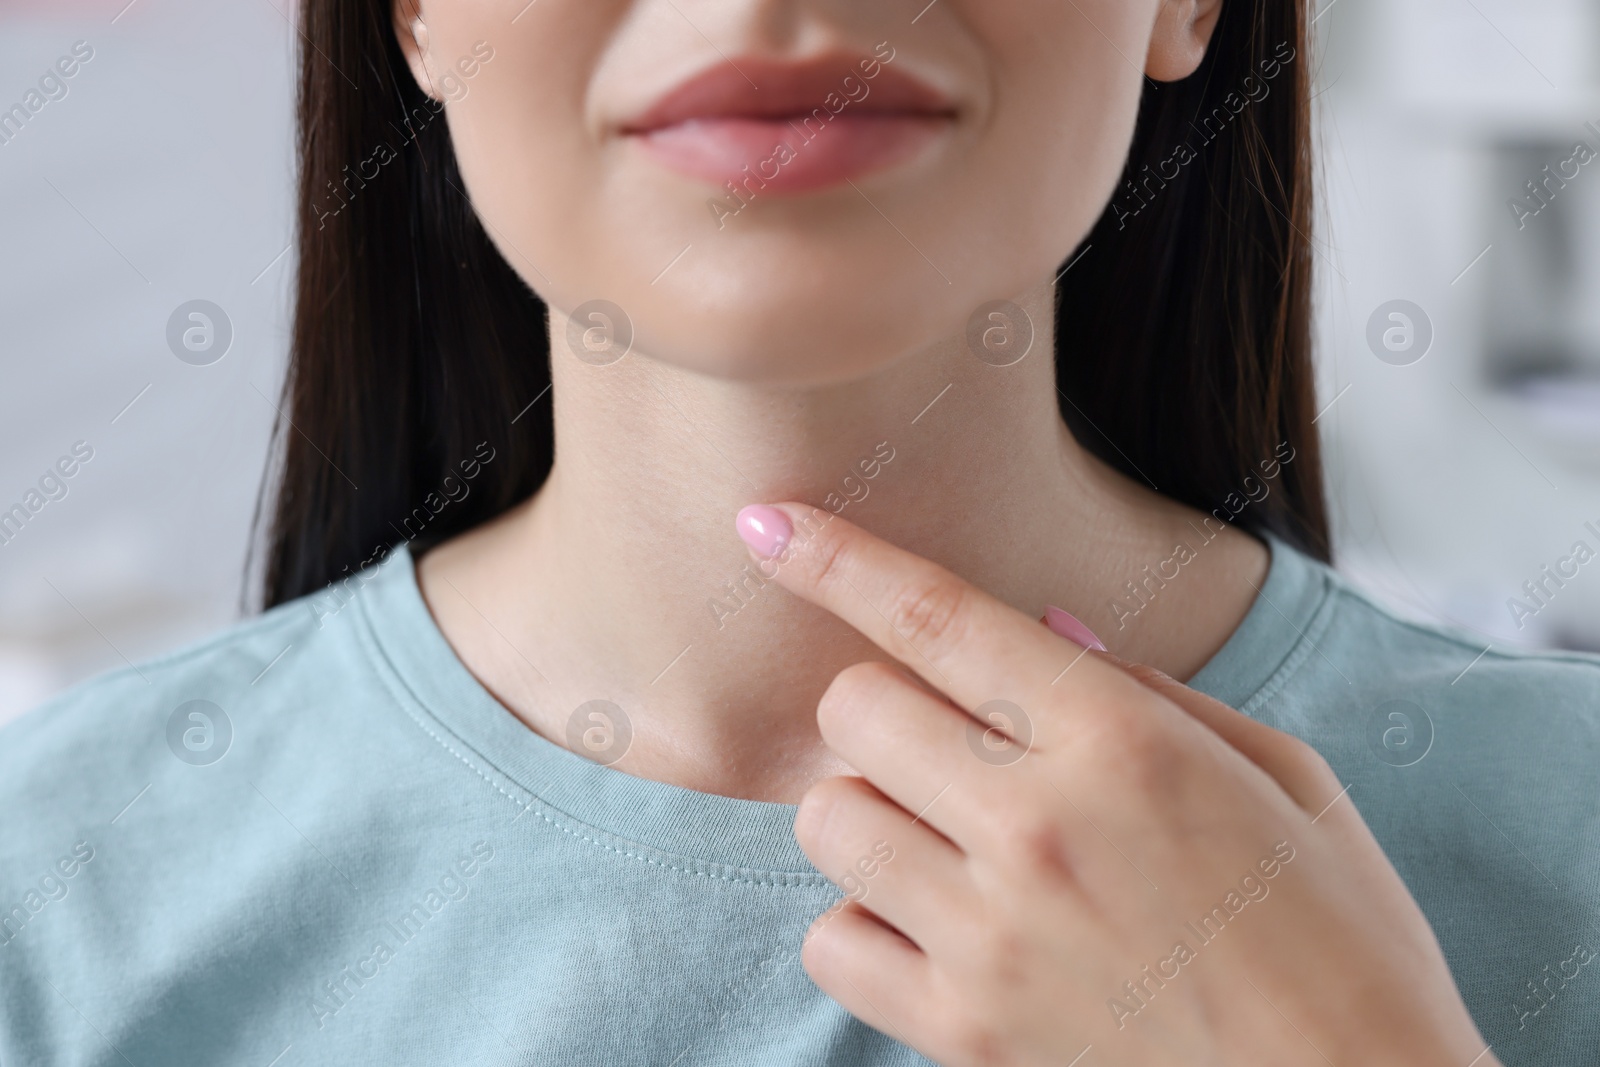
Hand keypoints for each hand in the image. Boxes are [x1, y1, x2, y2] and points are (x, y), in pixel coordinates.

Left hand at [735, 502, 1496, 1066]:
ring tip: (945, 834)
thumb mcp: (1283, 773)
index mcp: (1121, 743)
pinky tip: (930, 919)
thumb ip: (1149, 691)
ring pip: (825, 817)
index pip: (935, 616)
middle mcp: (1036, 828)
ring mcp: (989, 936)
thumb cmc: (1340, 935)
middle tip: (944, 738)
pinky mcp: (963, 1030)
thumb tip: (1038, 631)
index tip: (766, 523)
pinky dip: (861, 917)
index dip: (834, 555)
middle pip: (854, 708)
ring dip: (869, 806)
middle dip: (882, 702)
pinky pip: (830, 939)